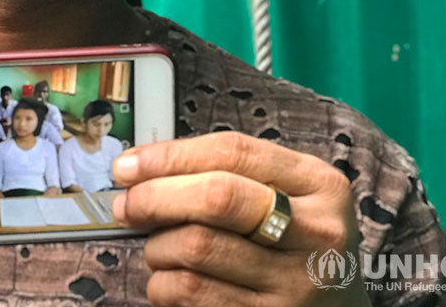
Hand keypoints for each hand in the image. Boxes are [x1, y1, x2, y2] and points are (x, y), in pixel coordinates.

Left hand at [112, 132, 368, 305]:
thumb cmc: (292, 246)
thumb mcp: (283, 199)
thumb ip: (225, 176)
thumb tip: (138, 170)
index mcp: (320, 185)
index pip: (233, 152)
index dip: (170, 156)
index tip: (127, 166)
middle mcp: (317, 233)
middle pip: (217, 197)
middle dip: (156, 197)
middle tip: (126, 206)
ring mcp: (298, 284)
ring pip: (197, 248)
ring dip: (158, 247)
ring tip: (158, 249)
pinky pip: (193, 293)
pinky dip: (163, 284)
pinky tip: (170, 281)